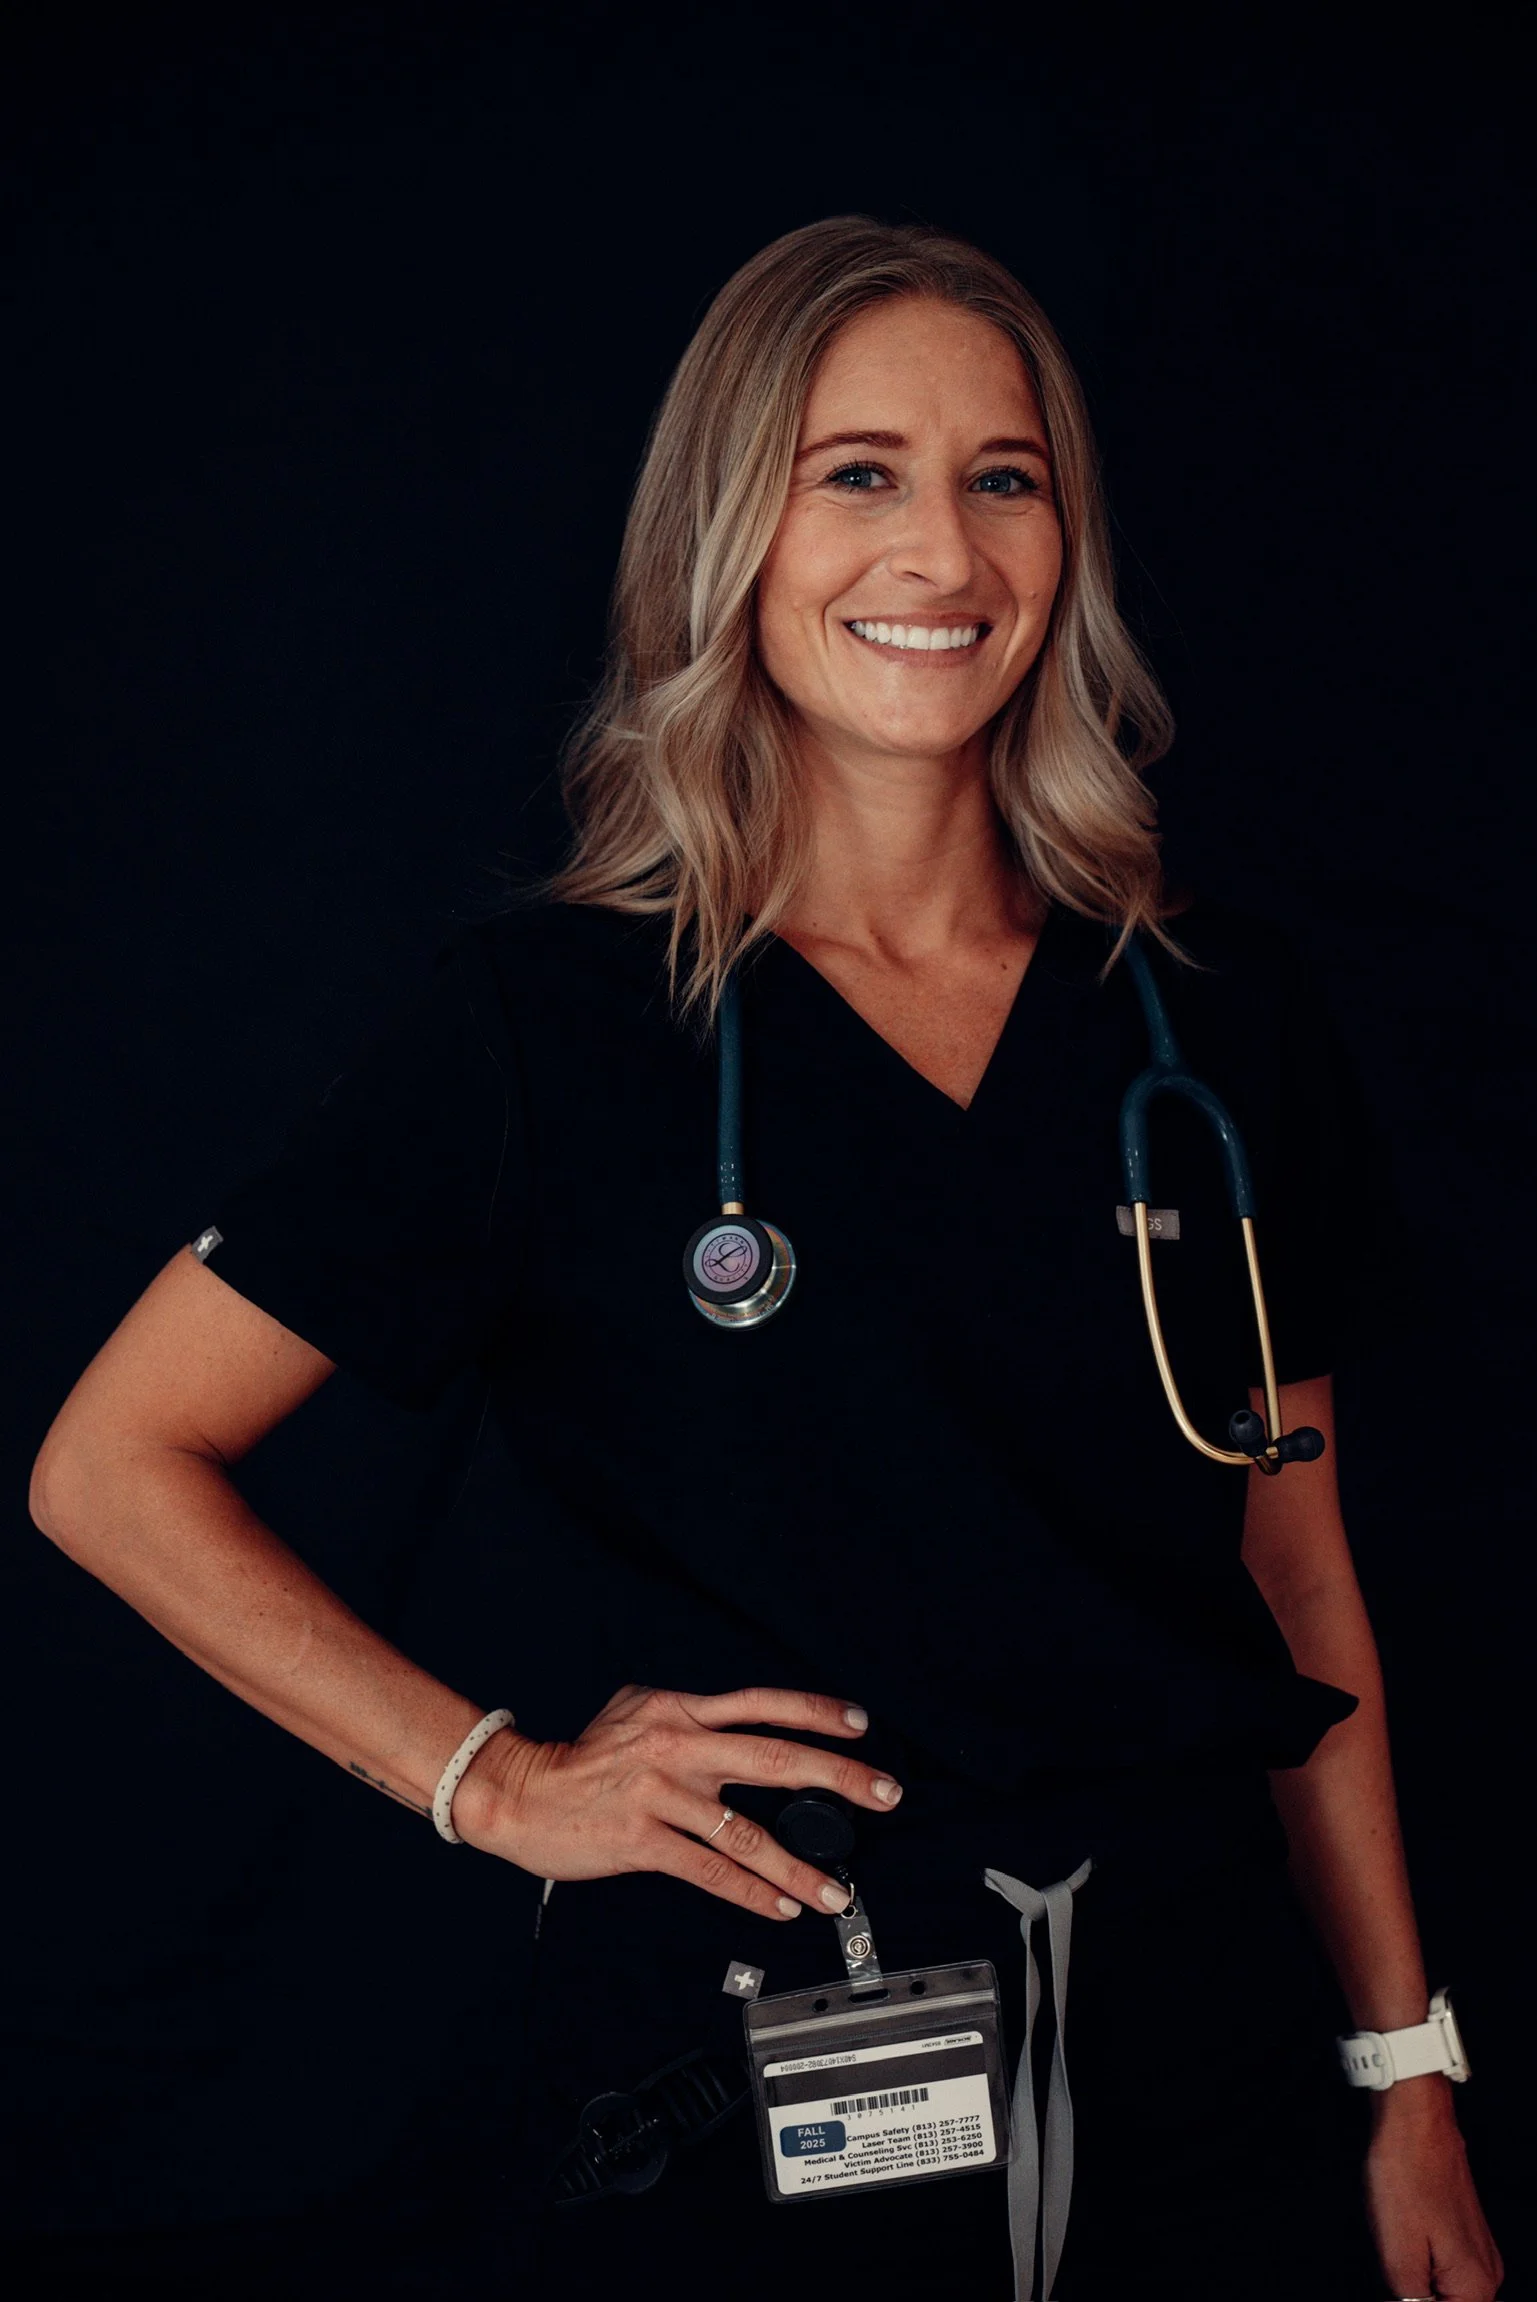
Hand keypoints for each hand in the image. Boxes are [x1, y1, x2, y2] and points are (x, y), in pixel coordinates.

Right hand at [454, 1682, 901, 1920]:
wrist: (519, 1792)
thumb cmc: (581, 1757)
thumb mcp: (634, 1710)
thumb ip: (687, 1715)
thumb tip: (736, 1721)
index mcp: (679, 1712)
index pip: (760, 1704)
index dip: (814, 1712)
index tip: (859, 1725)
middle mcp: (677, 1747)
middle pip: (773, 1758)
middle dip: (838, 1777)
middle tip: (883, 1794)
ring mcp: (661, 1795)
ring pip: (746, 1832)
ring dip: (799, 1865)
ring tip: (836, 1890)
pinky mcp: (642, 1840)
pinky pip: (709, 1872)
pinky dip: (752, 1893)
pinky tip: (781, 1906)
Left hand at [1366, 2080, 1502, 2299]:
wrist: (1414, 2120)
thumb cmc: (1407, 2175)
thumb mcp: (1398, 2256)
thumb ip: (1410, 2301)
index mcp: (1475, 2286)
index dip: (1410, 2300)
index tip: (1398, 2281)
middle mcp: (1487, 2273)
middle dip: (1413, 2292)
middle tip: (1394, 2259)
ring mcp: (1477, 2250)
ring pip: (1441, 2287)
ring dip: (1414, 2278)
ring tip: (1398, 2240)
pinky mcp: (1463, 2232)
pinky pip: (1441, 2264)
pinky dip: (1419, 2260)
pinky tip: (1402, 2234)